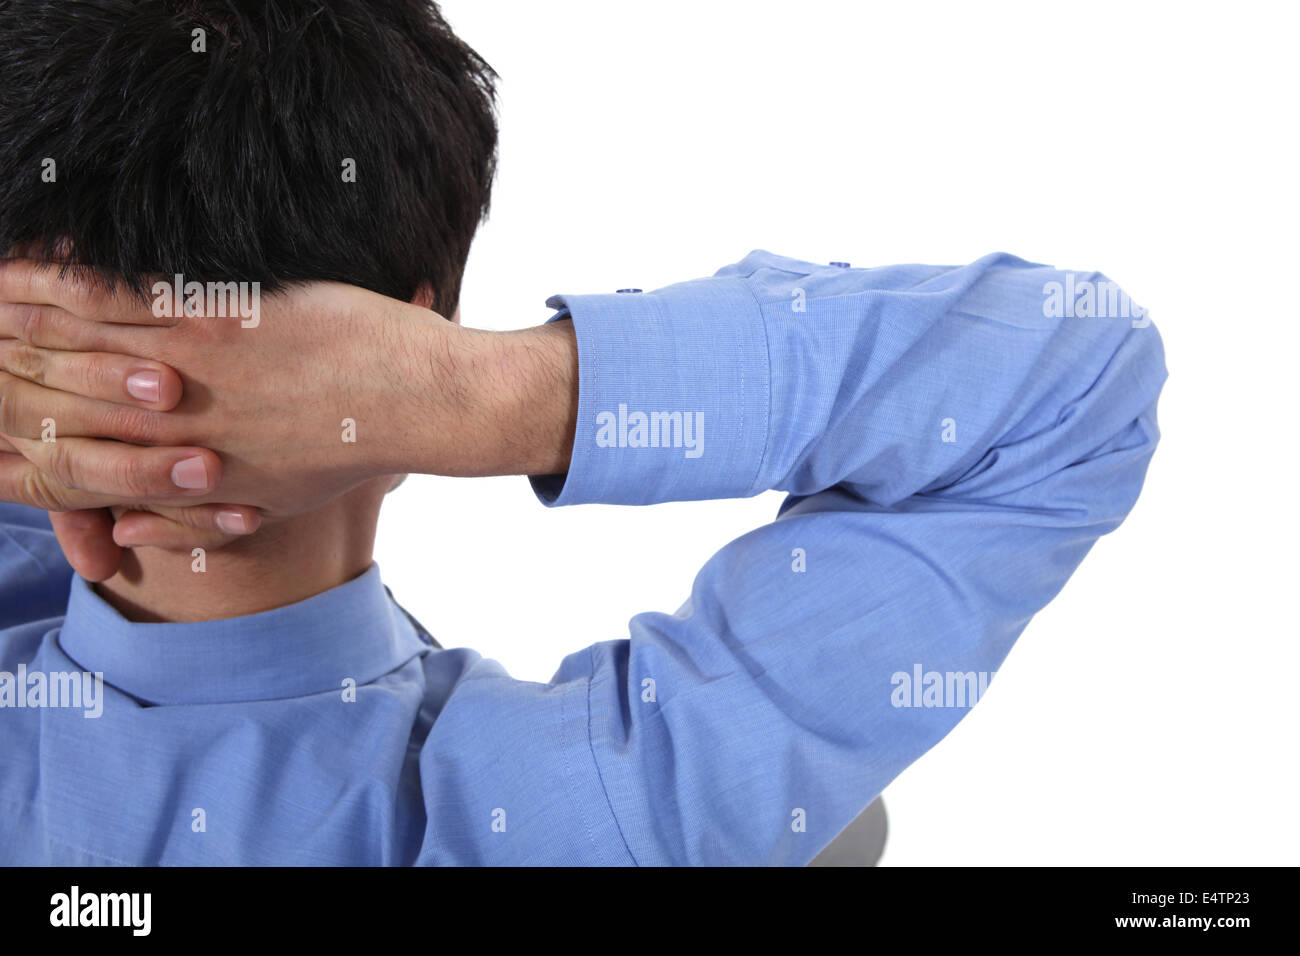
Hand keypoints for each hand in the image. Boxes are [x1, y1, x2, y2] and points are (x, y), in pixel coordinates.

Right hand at [0, 257, 577, 526]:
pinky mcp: (225, 312)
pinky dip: (79, 268)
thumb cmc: (351, 452)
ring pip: (84, 333)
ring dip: (24, 302)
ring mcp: (197, 364)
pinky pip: (131, 289)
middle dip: (4, 353)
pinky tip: (41, 247)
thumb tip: (124, 536)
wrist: (421, 403)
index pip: (72, 449)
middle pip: (60, 386)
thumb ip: (192, 525)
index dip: (22, 418)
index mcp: (182, 470)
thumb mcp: (270, 506)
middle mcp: (176, 421)